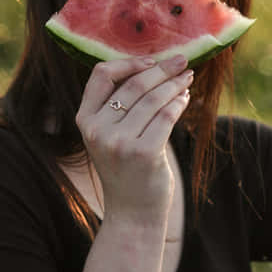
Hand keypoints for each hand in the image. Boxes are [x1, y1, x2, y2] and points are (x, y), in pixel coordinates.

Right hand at [75, 54, 193, 222]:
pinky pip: (166, 116)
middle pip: (134, 84)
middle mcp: (97, 130)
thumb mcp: (109, 136)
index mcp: (85, 120)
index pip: (101, 75)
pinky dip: (179, 103)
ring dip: (174, 84)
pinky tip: (186, 98)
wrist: (133, 212)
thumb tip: (153, 67)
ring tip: (187, 79)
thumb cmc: (126, 168)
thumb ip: (119, 106)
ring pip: (153, 99)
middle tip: (181, 60)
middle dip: (162, 69)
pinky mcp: (143, 153)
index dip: (128, 62)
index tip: (151, 60)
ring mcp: (119, 142)